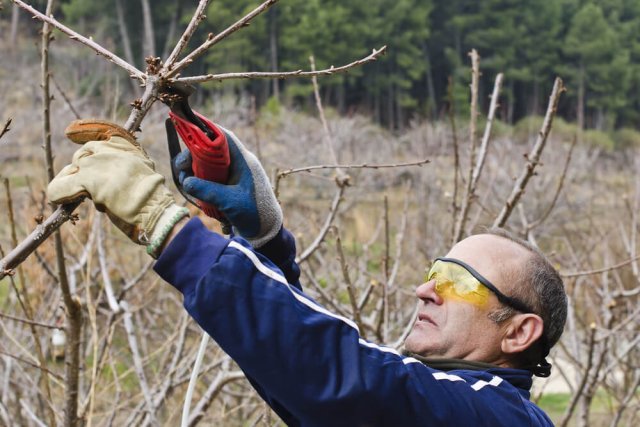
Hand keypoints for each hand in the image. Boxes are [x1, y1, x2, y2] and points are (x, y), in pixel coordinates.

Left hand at [47, 120, 188, 256]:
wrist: (152, 206)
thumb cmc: (151, 193)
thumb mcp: (143, 166)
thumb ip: (128, 160)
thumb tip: (118, 169)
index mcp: (123, 143)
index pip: (97, 130)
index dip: (82, 131)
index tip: (70, 132)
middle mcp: (107, 149)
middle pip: (82, 154)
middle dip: (82, 168)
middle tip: (86, 184)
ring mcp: (94, 163)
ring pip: (71, 169)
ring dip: (73, 182)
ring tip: (81, 195)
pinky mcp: (85, 181)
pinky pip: (61, 186)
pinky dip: (58, 194)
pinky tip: (57, 199)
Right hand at [174, 126, 281, 247]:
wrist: (266, 231)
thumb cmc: (255, 214)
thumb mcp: (230, 202)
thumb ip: (208, 190)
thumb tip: (186, 181)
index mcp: (244, 161)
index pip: (224, 137)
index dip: (206, 131)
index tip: (188, 131)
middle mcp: (238, 164)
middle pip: (211, 151)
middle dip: (193, 157)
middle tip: (181, 169)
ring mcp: (233, 175)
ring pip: (208, 165)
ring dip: (195, 172)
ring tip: (187, 184)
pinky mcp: (228, 187)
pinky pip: (210, 178)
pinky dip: (200, 182)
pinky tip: (195, 193)